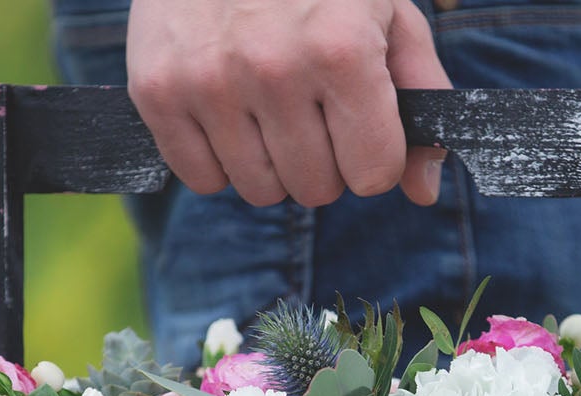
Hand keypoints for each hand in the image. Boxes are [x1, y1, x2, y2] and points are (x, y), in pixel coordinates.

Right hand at [126, 0, 452, 207]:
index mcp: (341, 50)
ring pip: (261, 190)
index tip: (359, 123)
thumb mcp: (386, 12)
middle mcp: (274, 68)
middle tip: (311, 107)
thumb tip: (423, 191)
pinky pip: (203, 179)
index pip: (373, 173)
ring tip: (268, 104)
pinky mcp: (157, 91)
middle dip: (325, 160)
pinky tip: (228, 112)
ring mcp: (209, 82)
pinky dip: (219, 160)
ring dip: (273, 163)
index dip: (374, 155)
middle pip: (318, 188)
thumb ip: (419, 96)